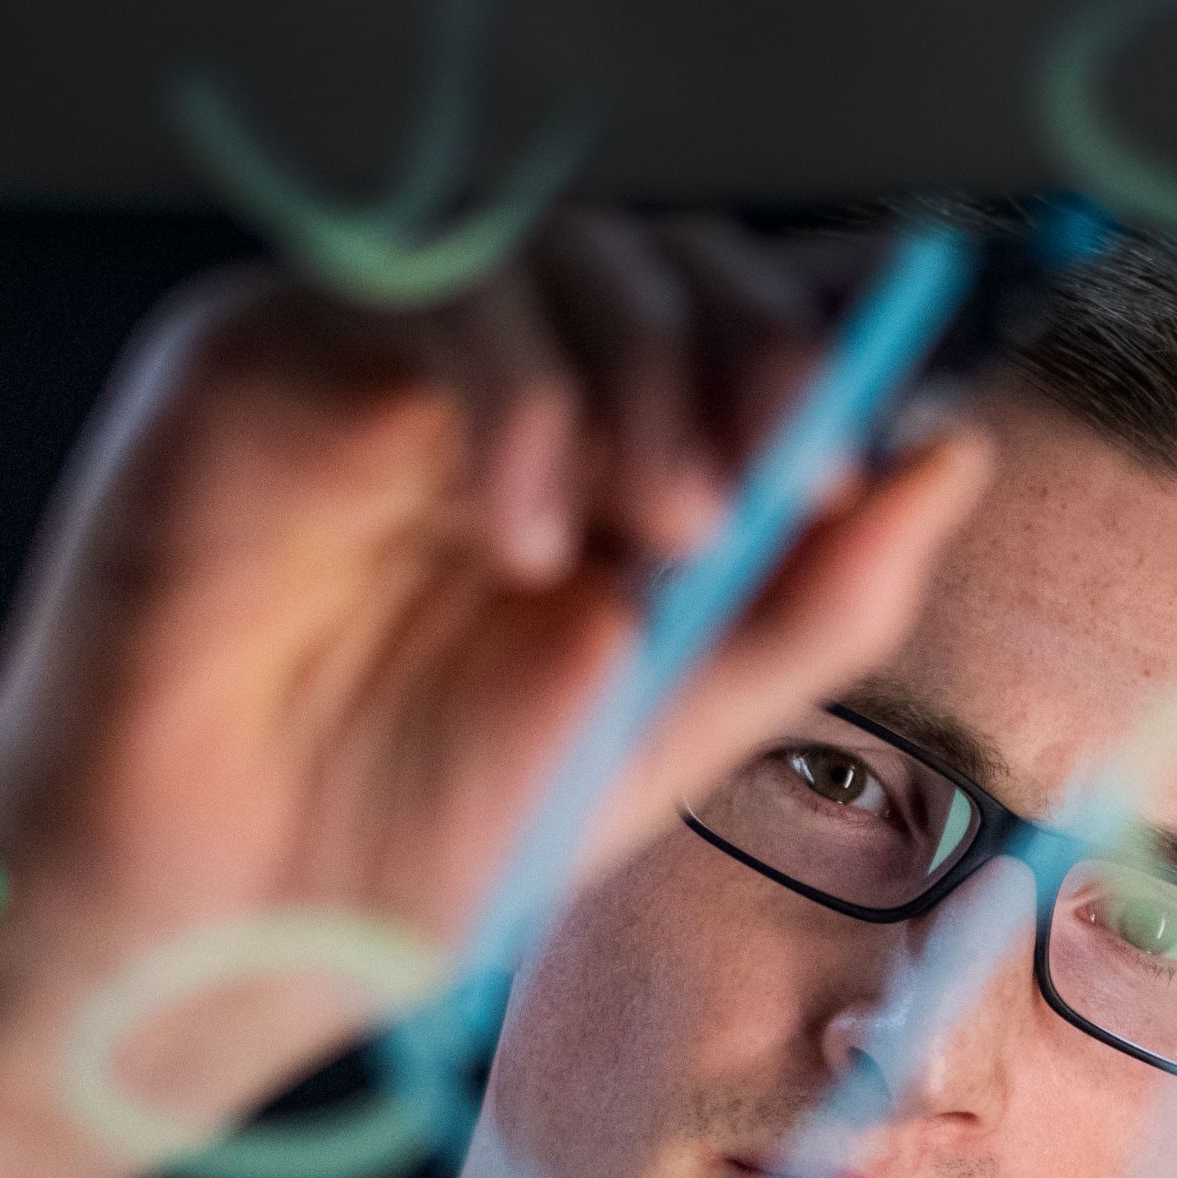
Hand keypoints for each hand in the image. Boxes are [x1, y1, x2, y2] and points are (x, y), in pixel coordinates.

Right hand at [0, 214, 991, 1177]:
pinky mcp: (265, 350)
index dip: (837, 347)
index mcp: (613, 476)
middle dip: (764, 355)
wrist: (211, 928)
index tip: (881, 449)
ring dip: (655, 373)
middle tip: (781, 491)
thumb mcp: (673, 728)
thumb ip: (820, 598)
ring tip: (660, 537)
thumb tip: (965, 444)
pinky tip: (525, 535)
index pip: (751, 328)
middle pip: (676, 259)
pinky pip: (432, 287)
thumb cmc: (415, 848)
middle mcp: (506, 399)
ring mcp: (384, 363)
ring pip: (566, 249)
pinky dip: (521, 392)